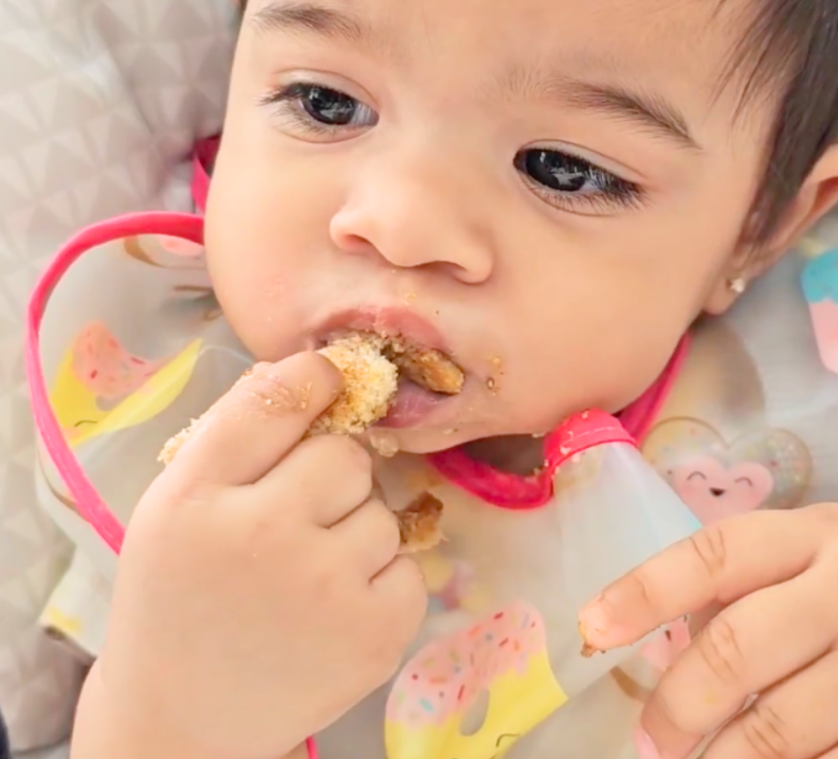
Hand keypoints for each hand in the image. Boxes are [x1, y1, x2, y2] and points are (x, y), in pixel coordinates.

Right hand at [79, 352, 427, 758]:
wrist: (183, 721)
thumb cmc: (180, 597)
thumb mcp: (175, 506)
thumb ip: (236, 434)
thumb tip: (313, 369)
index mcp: (198, 497)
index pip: (277, 399)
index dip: (315, 377)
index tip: (329, 377)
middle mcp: (263, 535)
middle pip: (347, 454)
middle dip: (331, 475)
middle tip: (296, 518)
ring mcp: (325, 588)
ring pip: (382, 509)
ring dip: (356, 530)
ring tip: (308, 575)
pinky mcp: (375, 635)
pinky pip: (409, 566)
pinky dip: (382, 581)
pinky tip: (336, 608)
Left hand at [580, 505, 837, 758]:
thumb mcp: (815, 552)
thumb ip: (743, 579)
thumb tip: (647, 633)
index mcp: (820, 535)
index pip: (717, 553)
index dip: (646, 588)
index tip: (592, 626)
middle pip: (737, 650)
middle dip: (675, 703)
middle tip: (648, 736)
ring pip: (778, 732)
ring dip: (717, 757)